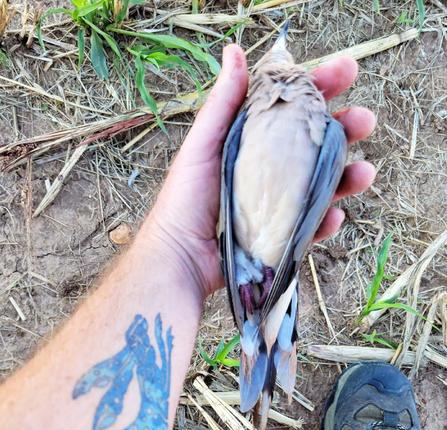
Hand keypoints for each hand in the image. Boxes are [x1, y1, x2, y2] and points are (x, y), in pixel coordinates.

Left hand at [151, 44, 375, 298]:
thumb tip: (235, 51)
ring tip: (365, 173)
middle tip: (366, 121)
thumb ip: (222, 103)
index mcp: (252, 142)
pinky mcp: (280, 235)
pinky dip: (325, 221)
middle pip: (315, 144)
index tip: (347, 71)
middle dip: (345, 130)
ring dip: (347, 177)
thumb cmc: (185, 199)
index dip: (319, 88)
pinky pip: (310, 225)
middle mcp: (268, 169)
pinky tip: (333, 216)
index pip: (290, 108)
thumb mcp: (203, 145)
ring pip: (322, 185)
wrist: (181, 257)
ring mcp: (277, 203)